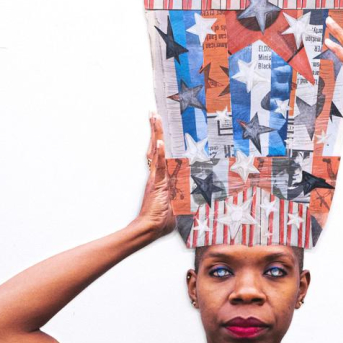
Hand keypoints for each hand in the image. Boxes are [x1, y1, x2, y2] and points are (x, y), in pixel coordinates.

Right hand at [136, 114, 175, 238]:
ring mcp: (156, 177)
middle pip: (155, 147)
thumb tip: (192, 200)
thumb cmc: (161, 220)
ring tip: (154, 118)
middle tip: (153, 114)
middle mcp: (156, 174)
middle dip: (155, 130)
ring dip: (156, 134)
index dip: (158, 140)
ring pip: (156, 151)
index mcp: (160, 177)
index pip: (159, 154)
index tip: (158, 127)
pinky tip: (159, 142)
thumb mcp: (176, 206)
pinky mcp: (157, 183)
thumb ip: (182, 200)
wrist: (150, 229)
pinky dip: (159, 154)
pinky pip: (159, 166)